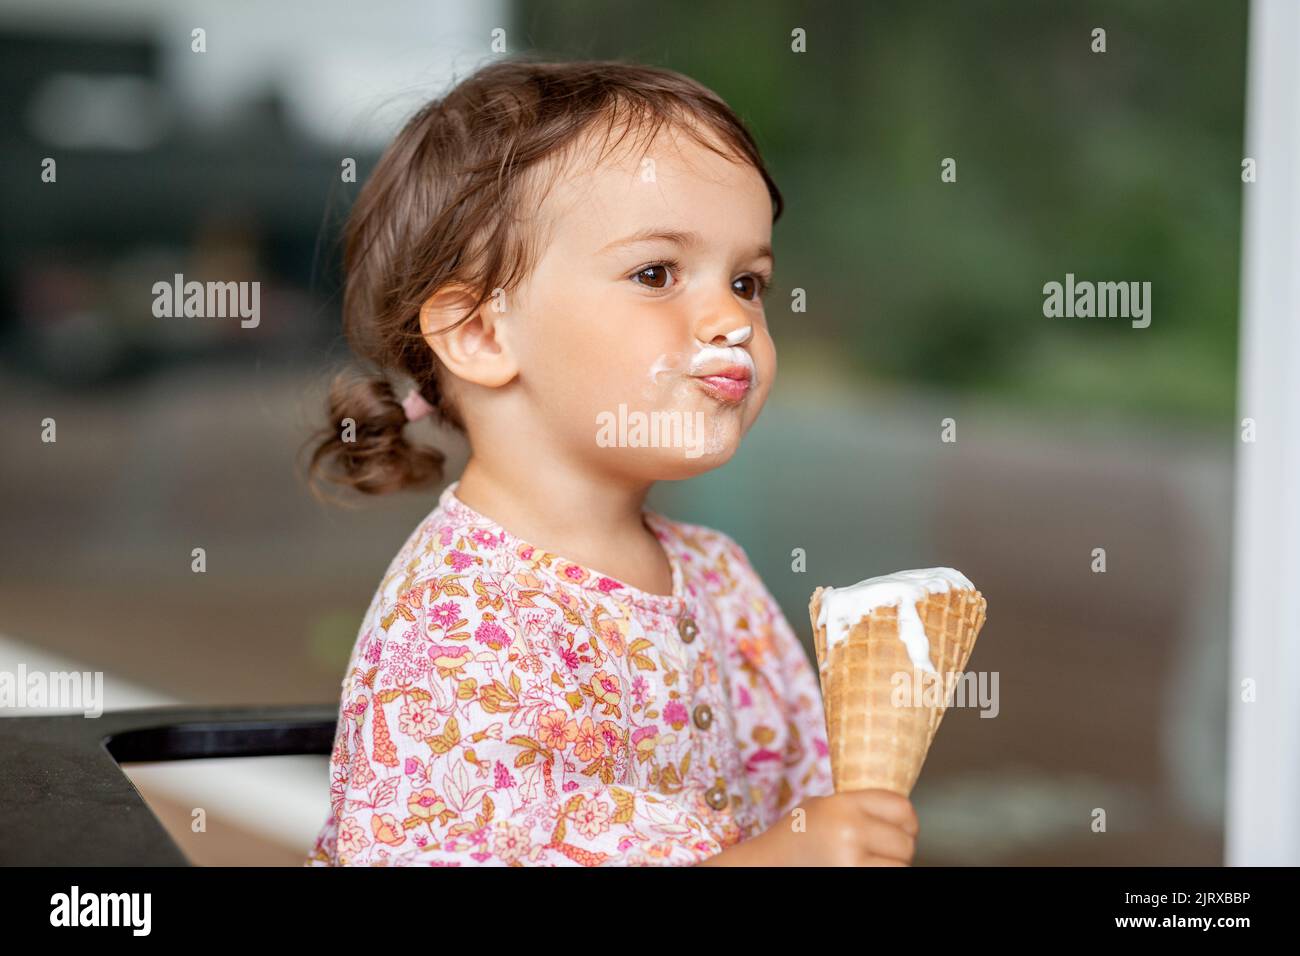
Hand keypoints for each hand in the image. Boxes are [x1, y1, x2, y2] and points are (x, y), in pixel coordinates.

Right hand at [697, 789, 918, 865]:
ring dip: (890, 866)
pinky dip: (879, 874)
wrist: (765, 865)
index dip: (907, 821)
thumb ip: (855, 806)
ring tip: (867, 861)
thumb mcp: (821, 806)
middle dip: (898, 848)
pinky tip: (861, 869)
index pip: (901, 808)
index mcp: (843, 804)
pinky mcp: (851, 879)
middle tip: (878, 851)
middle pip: (905, 841)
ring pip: (900, 865)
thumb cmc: (793, 837)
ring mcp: (851, 861)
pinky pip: (886, 878)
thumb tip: (897, 814)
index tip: (903, 828)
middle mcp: (850, 831)